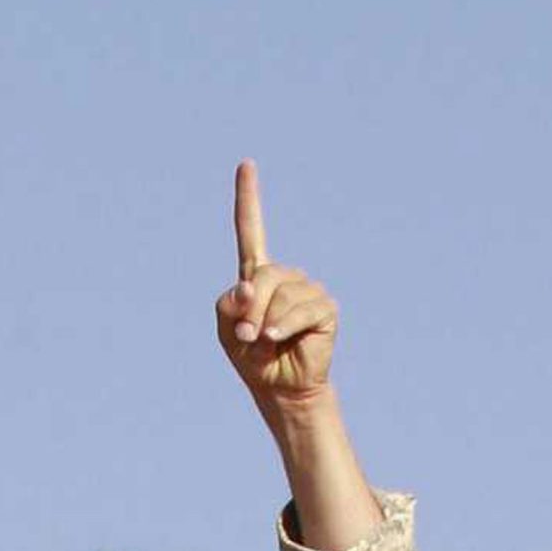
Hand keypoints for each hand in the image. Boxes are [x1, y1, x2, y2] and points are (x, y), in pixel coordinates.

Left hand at [214, 159, 338, 420]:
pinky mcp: (325, 307)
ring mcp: (307, 289)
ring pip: (280, 294)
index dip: (248, 198)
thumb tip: (251, 286)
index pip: (251, 230)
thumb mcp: (226, 329)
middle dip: (249, 308)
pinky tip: (280, 339)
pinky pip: (299, 310)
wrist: (279, 386)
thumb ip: (229, 304)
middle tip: (247, 336)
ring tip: (267, 341)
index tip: (246, 164)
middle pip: (261, 275)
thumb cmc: (251, 356)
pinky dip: (283, 327)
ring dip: (265, 323)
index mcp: (257, 274)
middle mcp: (285, 275)